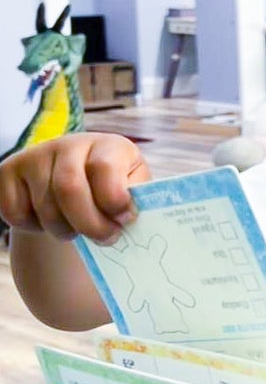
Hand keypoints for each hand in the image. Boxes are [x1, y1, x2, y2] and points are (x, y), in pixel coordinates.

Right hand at [0, 133, 150, 243]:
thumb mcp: (132, 189)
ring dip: (64, 230)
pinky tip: (50, 219)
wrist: (78, 183)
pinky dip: (34, 228)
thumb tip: (126, 215)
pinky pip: (16, 212)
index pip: (104, 168)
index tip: (124, 220)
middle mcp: (69, 144)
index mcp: (108, 145)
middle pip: (69, 189)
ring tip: (78, 229)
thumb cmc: (113, 190)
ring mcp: (35, 156)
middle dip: (89, 224)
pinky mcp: (8, 172)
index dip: (114, 201)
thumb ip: (134, 200)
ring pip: (44, 206)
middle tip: (104, 239)